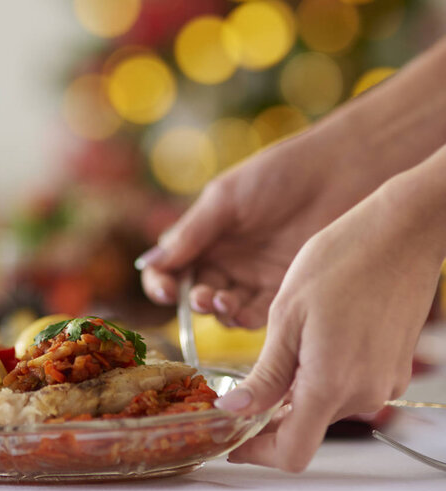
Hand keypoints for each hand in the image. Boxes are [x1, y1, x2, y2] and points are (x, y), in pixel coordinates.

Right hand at [138, 123, 371, 327]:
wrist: (341, 171)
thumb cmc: (278, 174)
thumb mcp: (225, 198)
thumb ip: (190, 233)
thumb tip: (149, 263)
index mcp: (206, 235)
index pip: (171, 267)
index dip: (161, 282)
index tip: (165, 291)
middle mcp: (227, 259)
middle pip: (195, 292)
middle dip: (193, 300)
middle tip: (203, 297)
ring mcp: (255, 276)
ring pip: (225, 308)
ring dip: (218, 311)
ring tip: (224, 302)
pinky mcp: (285, 289)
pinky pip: (259, 314)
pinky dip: (246, 319)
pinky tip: (244, 312)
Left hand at [217, 164, 445, 471]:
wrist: (401, 233)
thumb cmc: (340, 262)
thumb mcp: (287, 317)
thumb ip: (266, 374)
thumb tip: (237, 410)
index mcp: (330, 384)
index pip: (290, 452)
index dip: (256, 452)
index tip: (231, 439)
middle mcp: (363, 393)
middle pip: (306, 428)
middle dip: (270, 417)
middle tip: (239, 391)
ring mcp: (383, 380)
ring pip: (325, 405)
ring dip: (295, 392)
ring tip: (275, 356)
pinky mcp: (391, 366)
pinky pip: (347, 385)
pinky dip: (320, 377)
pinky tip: (307, 344)